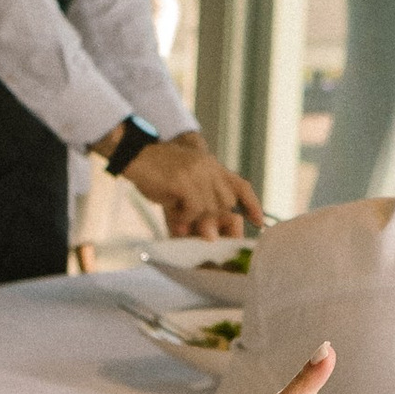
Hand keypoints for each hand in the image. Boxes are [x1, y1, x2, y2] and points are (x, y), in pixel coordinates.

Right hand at [120, 132, 260, 238]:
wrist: (135, 156)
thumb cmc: (158, 174)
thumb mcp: (183, 187)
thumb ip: (198, 207)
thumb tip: (209, 237)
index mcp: (212, 166)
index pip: (241, 185)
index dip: (252, 204)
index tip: (259, 222)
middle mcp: (209, 167)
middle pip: (227, 202)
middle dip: (215, 218)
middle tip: (196, 225)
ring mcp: (197, 172)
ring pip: (211, 207)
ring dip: (195, 218)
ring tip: (178, 215)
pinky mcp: (184, 180)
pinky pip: (195, 208)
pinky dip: (185, 217)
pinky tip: (173, 213)